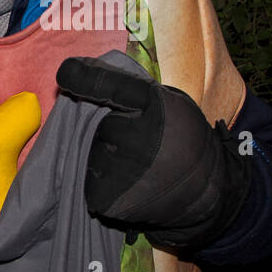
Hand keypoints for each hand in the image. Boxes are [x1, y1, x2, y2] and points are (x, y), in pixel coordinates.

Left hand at [56, 57, 250, 252]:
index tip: (66, 72)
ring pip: (90, 152)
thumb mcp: (169, 103)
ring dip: (103, 156)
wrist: (205, 190)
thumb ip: (130, 89)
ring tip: (135, 164)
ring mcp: (123, 172)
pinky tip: (126, 181)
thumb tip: (78, 73)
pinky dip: (100, 179)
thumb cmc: (181, 139)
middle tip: (140, 142)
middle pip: (96, 124)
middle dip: (110, 130)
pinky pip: (88, 178)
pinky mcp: (107, 199)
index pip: (110, 86)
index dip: (85, 78)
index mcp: (157, 106)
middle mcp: (139, 138)